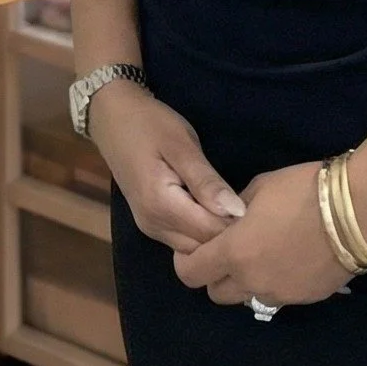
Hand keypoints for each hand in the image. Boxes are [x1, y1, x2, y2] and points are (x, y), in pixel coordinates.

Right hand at [88, 83, 245, 253]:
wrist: (111, 116)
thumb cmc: (149, 124)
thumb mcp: (181, 144)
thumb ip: (206, 181)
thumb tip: (237, 212)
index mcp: (161, 205)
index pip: (210, 234)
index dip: (237, 225)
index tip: (256, 206)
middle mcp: (154, 225)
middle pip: (203, 247)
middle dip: (229, 233)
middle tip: (250, 205)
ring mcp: (150, 228)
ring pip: (194, 248)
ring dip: (215, 234)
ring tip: (233, 205)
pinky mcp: (151, 224)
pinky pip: (184, 240)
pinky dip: (202, 230)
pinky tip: (214, 208)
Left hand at [170, 162, 351, 309]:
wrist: (357, 210)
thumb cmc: (302, 189)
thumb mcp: (259, 188)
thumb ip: (234, 212)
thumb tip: (229, 221)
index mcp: (234, 252)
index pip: (191, 274)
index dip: (187, 262)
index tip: (196, 248)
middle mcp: (252, 281)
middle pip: (217, 294)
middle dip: (216, 275)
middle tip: (229, 252)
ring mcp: (281, 294)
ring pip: (248, 298)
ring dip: (246, 282)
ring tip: (263, 255)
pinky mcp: (306, 299)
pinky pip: (279, 296)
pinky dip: (276, 282)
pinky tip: (291, 259)